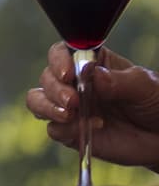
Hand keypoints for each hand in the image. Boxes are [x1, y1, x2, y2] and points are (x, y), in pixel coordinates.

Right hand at [27, 45, 158, 170]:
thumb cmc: (156, 104)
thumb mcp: (145, 87)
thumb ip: (120, 81)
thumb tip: (95, 75)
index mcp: (91, 64)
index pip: (62, 53)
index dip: (58, 60)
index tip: (67, 74)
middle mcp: (75, 84)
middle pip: (47, 78)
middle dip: (54, 89)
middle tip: (73, 101)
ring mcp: (71, 108)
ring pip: (38, 101)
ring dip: (47, 107)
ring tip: (68, 114)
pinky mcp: (72, 132)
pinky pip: (54, 129)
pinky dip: (64, 129)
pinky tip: (89, 129)